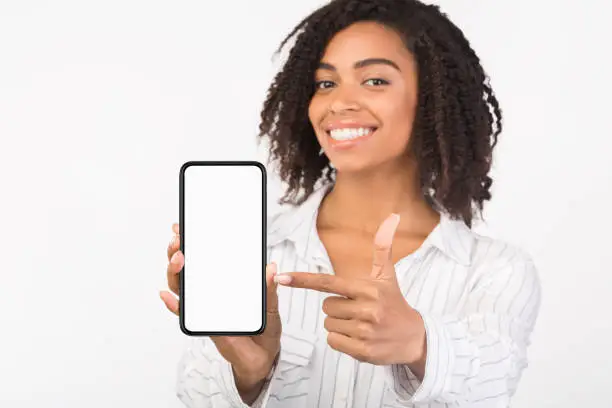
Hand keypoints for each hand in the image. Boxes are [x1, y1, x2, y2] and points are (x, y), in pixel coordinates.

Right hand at [160, 223, 281, 401]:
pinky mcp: (203, 323)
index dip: (192, 242)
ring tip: (178, 259)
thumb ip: (269, 288)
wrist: (263, 356)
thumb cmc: (264, 327)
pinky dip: (173, 305)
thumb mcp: (270, 305)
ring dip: (174, 272)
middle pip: (186, 269)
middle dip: (177, 252)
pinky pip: (184, 314)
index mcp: (225, 282)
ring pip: (181, 287)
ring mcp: (204, 306)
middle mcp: (210, 291)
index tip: (183, 227)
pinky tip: (166, 296)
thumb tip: (270, 268)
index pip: (205, 258)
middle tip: (179, 241)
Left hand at [273, 214, 426, 367]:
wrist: (414, 338)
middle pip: (326, 306)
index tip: (282, 278)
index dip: (303, 280)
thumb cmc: (394, 303)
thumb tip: (392, 216)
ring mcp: (364, 331)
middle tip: (359, 310)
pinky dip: (341, 340)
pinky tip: (359, 338)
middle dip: (337, 308)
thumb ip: (383, 247)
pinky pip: (333, 341)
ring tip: (361, 324)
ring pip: (328, 325)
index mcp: (367, 289)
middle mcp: (367, 309)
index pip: (328, 283)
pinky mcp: (363, 350)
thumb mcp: (388, 276)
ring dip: (339, 325)